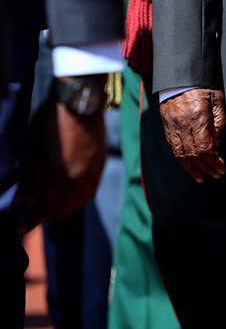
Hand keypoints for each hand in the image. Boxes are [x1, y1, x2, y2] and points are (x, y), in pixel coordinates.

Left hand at [18, 100, 106, 229]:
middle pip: (62, 212)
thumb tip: (21, 203)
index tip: (20, 226)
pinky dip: (78, 199)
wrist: (80, 102)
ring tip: (52, 204)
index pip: (42, 212)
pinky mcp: (100, 166)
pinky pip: (90, 192)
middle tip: (35, 213)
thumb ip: (27, 181)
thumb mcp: (31, 151)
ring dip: (63, 209)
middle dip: (46, 216)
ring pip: (78, 205)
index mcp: (56, 179)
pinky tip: (70, 192)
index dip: (29, 222)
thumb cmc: (49, 123)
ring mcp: (91, 174)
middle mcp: (77, 182)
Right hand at [159, 88, 225, 182]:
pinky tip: (190, 167)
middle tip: (217, 175)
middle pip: (194, 154)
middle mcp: (182, 123)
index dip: (214, 161)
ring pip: (181, 154)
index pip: (205, 147)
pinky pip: (173, 148)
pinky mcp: (166, 127)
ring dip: (192, 169)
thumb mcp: (217, 99)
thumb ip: (219, 123)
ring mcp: (172, 126)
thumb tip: (217, 145)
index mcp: (197, 116)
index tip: (222, 168)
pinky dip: (182, 160)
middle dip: (207, 167)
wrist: (180, 77)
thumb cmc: (202, 86)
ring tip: (202, 178)